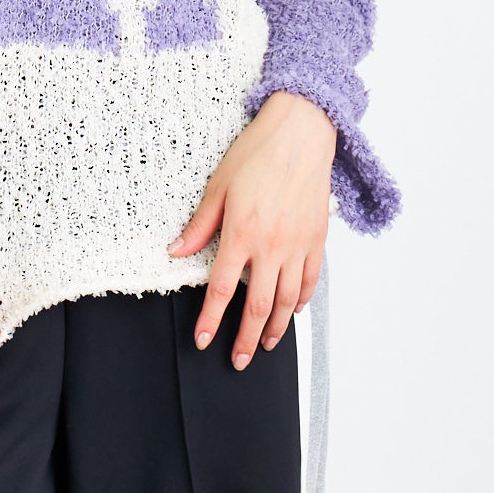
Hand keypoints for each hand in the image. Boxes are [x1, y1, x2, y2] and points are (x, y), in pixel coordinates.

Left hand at [167, 90, 335, 368]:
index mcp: (242, 233)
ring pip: (287, 300)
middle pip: (258, 306)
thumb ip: (200, 225)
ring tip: (267, 344)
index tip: (204, 340)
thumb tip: (176, 252)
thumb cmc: (257, 153)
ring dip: (276, 328)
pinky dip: (302, 301)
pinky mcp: (317, 239)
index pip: (221, 289)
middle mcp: (272, 245)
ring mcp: (298, 244)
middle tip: (239, 360)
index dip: (211, 319)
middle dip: (247, 339)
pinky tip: (293, 311)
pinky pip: (311, 280)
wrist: (301, 132)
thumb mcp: (219, 185)